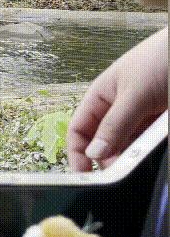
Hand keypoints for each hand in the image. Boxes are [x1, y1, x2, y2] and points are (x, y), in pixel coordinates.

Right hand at [67, 27, 167, 170]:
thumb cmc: (159, 61)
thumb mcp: (133, 95)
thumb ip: (114, 125)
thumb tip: (93, 153)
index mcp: (100, 98)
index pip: (79, 129)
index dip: (77, 152)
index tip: (84, 175)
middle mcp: (116, 109)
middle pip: (103, 142)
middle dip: (107, 158)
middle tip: (118, 173)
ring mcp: (139, 117)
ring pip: (127, 145)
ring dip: (130, 156)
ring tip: (138, 163)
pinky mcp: (158, 123)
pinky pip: (148, 142)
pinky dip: (148, 151)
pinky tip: (151, 154)